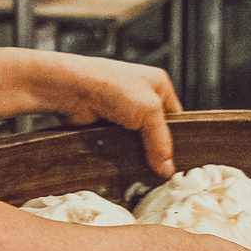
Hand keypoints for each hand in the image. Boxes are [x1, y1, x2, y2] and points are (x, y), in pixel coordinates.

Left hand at [38, 53, 182, 177]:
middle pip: (155, 130)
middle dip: (155, 146)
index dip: (176, 137)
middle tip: (158, 163)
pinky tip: (120, 155)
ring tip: (139, 160)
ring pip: (137, 139)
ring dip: (136, 149)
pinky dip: (120, 151)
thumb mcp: (149, 111)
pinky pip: (119, 143)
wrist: (74, 89)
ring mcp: (121, 110)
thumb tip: (167, 167)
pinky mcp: (106, 124)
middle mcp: (140, 95)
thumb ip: (161, 142)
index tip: (175, 158)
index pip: (175, 117)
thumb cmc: (109, 83)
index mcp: (158, 84)